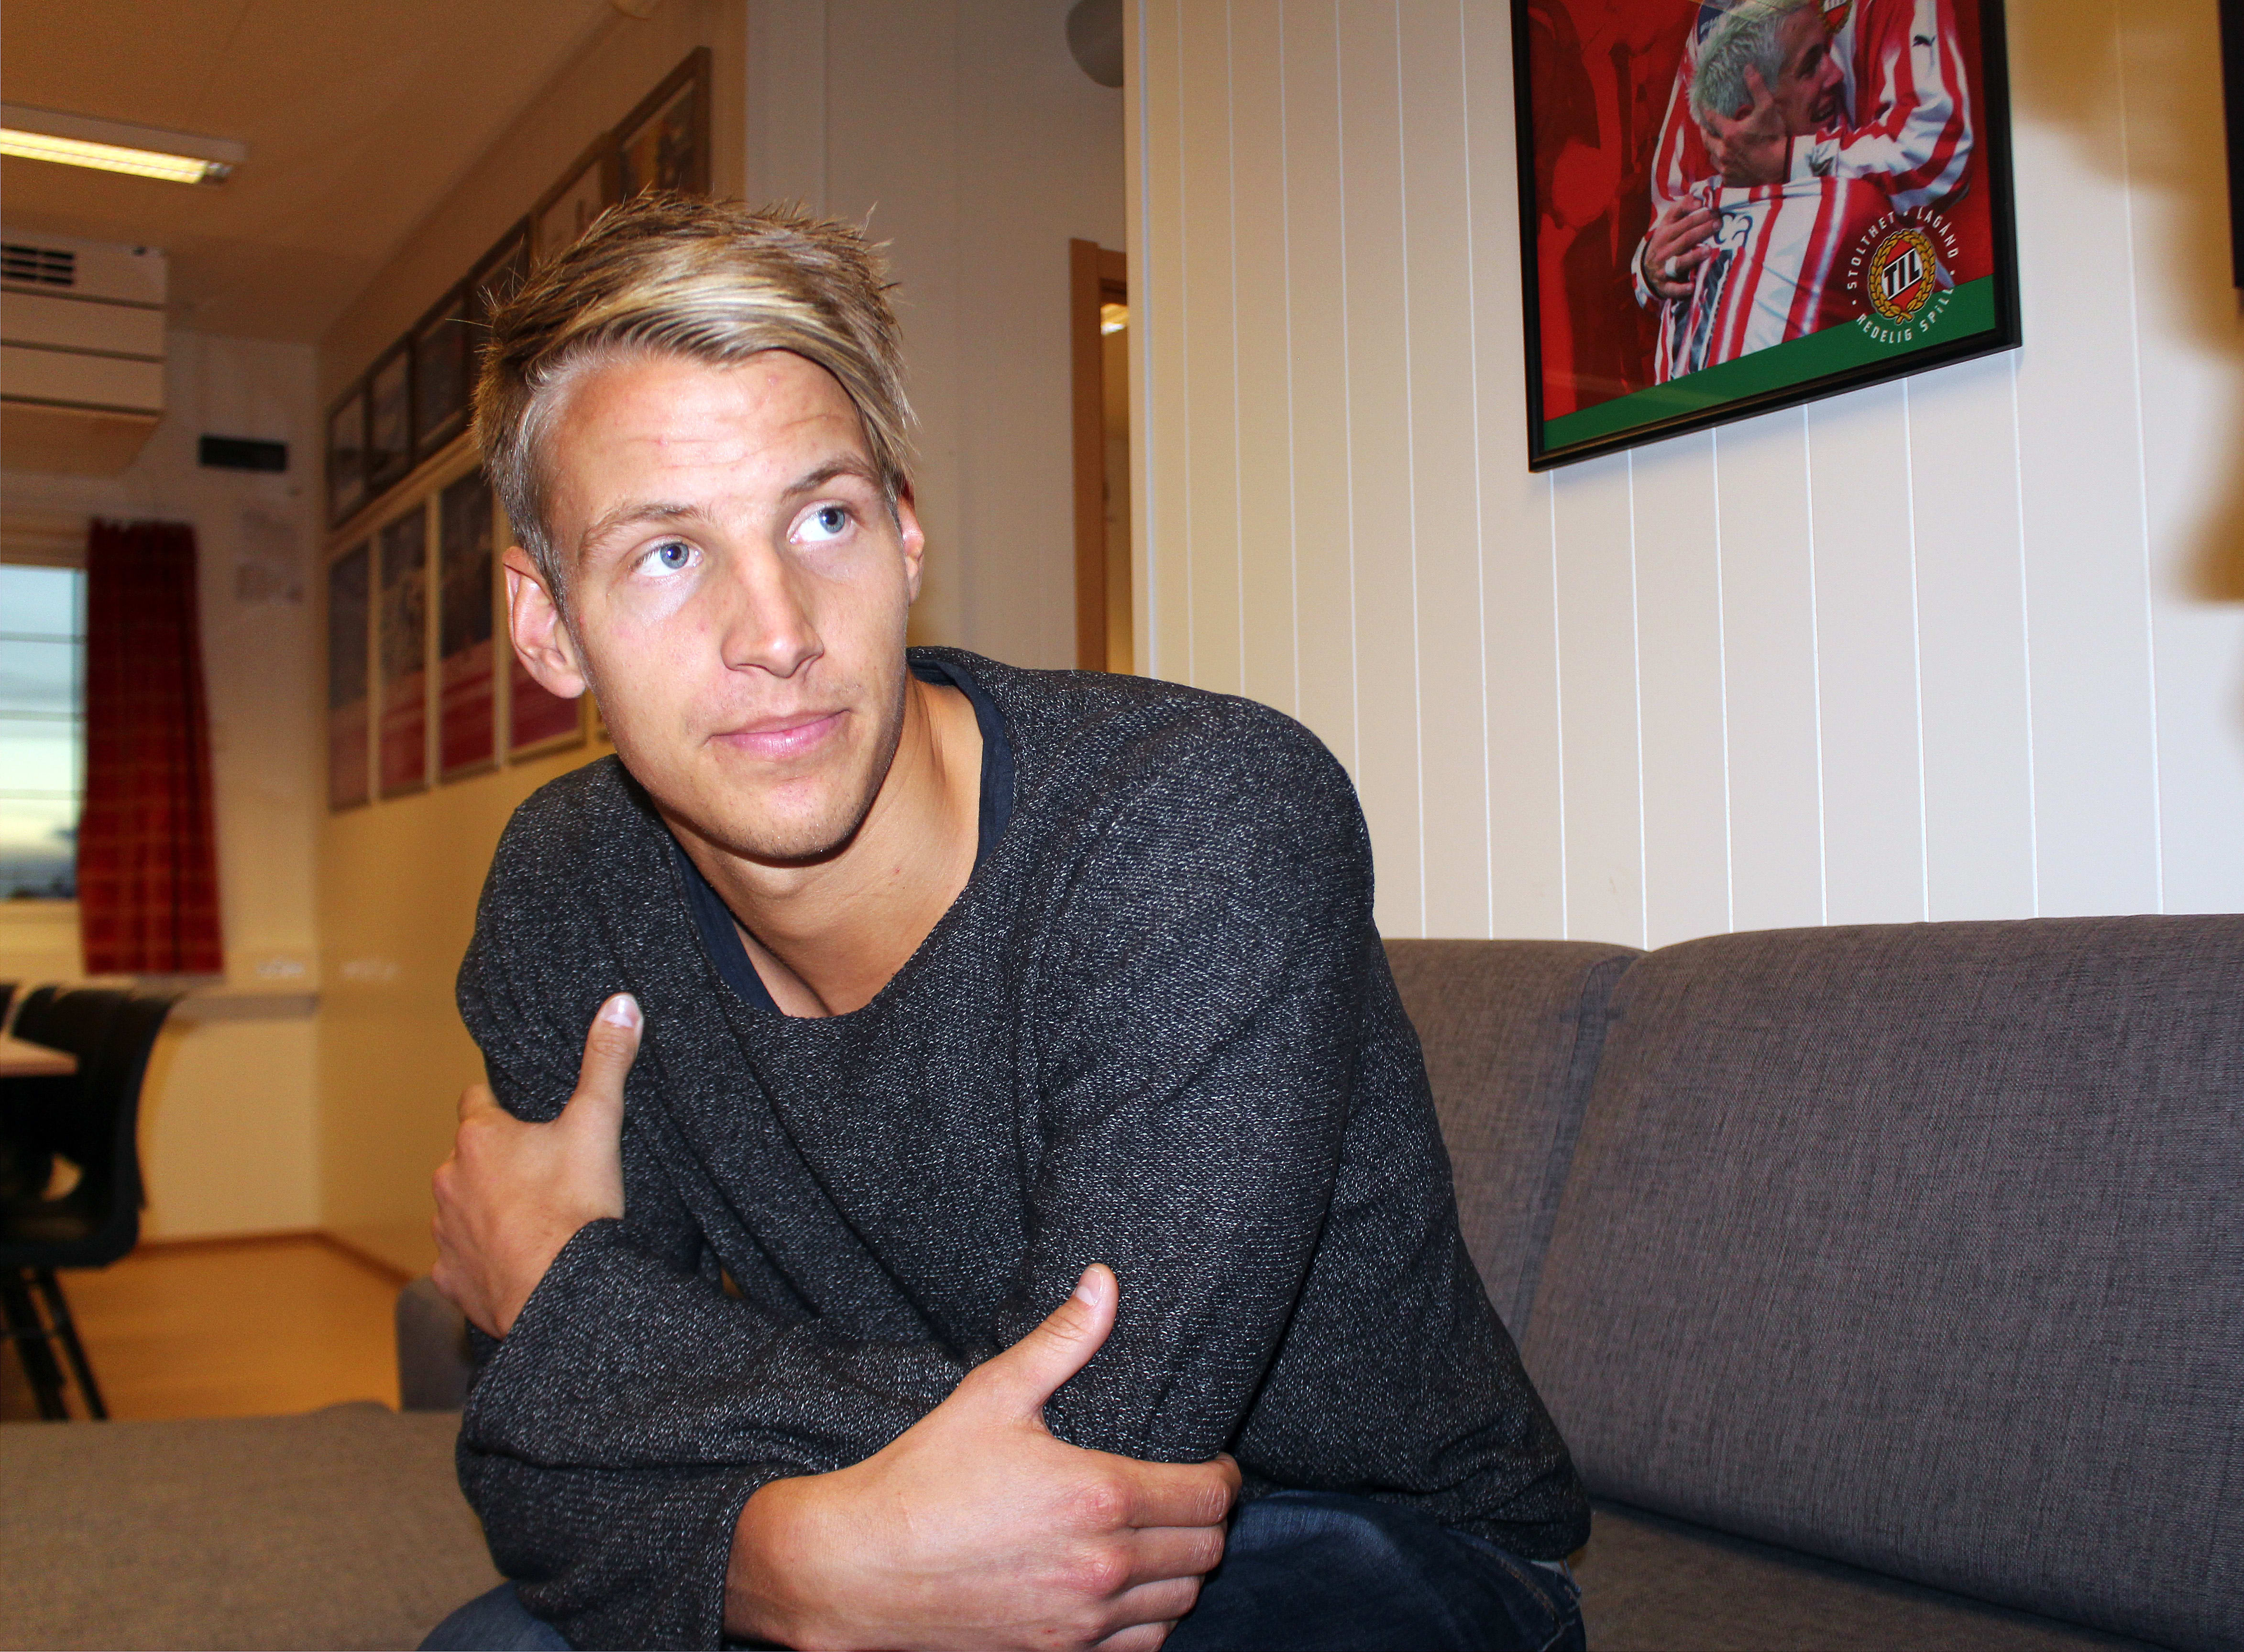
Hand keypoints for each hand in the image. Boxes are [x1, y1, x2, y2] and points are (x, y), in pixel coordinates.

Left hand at [430, 993, 638, 1336]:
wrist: (562, 1294)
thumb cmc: (576, 1207)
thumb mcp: (598, 1124)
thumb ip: (607, 1062)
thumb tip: (621, 1003)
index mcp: (480, 1138)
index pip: (475, 1101)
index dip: (499, 1103)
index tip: (523, 1114)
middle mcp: (449, 1180)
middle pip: (467, 1157)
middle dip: (495, 1161)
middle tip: (540, 1172)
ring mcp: (445, 1231)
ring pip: (460, 1207)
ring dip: (484, 1208)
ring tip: (530, 1219)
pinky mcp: (450, 1277)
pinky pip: (460, 1260)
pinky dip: (481, 1258)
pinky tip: (514, 1262)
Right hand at [727, 1265, 1241, 1651]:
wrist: (855, 1569)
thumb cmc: (921, 1478)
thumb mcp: (993, 1394)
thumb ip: (1063, 1340)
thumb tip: (1104, 1282)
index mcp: (1100, 1497)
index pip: (1209, 1496)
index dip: (1224, 1477)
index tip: (1214, 1464)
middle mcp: (1103, 1568)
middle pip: (1206, 1552)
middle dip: (1208, 1520)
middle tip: (1189, 1495)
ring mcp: (1082, 1624)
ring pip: (1180, 1605)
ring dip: (1182, 1572)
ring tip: (1162, 1540)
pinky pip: (1142, 1649)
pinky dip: (1149, 1622)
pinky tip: (1128, 1592)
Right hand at [1641, 198, 1719, 300]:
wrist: (1646, 270)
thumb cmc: (1665, 244)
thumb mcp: (1667, 225)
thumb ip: (1681, 209)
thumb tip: (1698, 197)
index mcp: (1664, 232)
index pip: (1681, 220)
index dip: (1696, 213)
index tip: (1710, 208)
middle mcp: (1663, 249)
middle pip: (1685, 238)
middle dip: (1702, 230)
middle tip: (1718, 224)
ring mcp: (1663, 267)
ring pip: (1680, 261)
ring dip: (1694, 256)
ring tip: (1708, 250)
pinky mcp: (1665, 285)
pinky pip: (1673, 288)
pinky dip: (1682, 288)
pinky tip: (1692, 286)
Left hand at [1698, 65, 1789, 185]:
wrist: (1782, 167)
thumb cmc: (1775, 137)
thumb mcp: (1768, 108)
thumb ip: (1757, 87)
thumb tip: (1747, 67)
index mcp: (1729, 133)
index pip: (1711, 118)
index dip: (1705, 110)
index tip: (1701, 105)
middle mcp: (1723, 151)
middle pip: (1706, 139)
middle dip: (1704, 131)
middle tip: (1704, 126)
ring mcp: (1725, 167)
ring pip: (1712, 156)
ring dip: (1712, 149)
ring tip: (1714, 144)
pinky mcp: (1729, 180)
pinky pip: (1720, 171)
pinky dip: (1722, 165)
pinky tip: (1726, 161)